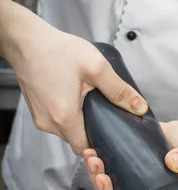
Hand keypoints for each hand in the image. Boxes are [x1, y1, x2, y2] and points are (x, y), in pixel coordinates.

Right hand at [1, 0, 147, 155]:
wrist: (26, 40)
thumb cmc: (57, 51)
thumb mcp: (96, 67)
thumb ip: (119, 90)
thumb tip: (139, 107)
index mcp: (65, 117)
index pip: (86, 149)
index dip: (101, 146)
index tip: (114, 138)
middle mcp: (49, 123)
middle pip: (76, 141)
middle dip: (93, 133)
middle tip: (110, 119)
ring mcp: (40, 118)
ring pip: (66, 131)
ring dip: (81, 123)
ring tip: (95, 107)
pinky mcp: (36, 110)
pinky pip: (57, 121)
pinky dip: (69, 115)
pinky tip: (78, 100)